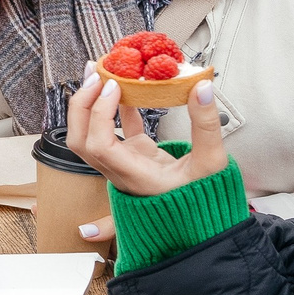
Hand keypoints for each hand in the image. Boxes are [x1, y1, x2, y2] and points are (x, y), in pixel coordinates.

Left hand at [64, 69, 226, 196]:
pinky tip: (123, 86)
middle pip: (81, 140)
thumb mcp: (212, 164)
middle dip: (81, 104)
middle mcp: (121, 171)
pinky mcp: (135, 156)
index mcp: (134, 176)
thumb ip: (206, 126)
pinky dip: (114, 108)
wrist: (203, 222)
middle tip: (96, 72)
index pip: (99, 144)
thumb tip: (202, 87)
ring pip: (90, 135)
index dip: (98, 113)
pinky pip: (116, 130)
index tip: (113, 86)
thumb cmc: (206, 199)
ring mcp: (124, 162)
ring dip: (89, 104)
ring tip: (100, 72)